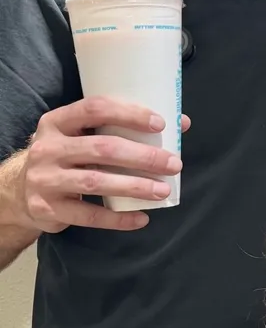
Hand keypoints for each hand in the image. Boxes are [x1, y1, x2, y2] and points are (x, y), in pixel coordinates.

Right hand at [20, 98, 187, 233]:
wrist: (21, 192)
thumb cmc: (67, 157)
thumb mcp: (82, 136)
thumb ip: (123, 128)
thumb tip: (182, 122)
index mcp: (57, 122)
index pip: (95, 109)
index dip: (128, 114)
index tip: (160, 124)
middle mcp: (47, 148)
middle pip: (102, 148)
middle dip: (143, 156)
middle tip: (173, 164)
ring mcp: (45, 179)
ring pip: (96, 182)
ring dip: (135, 186)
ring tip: (163, 190)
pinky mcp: (48, 208)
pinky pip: (89, 215)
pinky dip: (118, 218)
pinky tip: (142, 218)